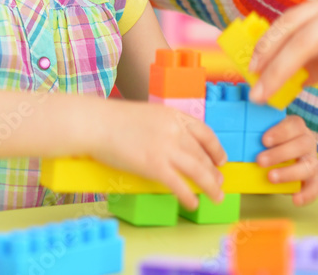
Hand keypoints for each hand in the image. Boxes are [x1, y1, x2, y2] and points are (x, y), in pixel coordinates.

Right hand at [90, 101, 226, 209]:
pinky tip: (193, 203)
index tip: (221, 159)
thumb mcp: (148, 115)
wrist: (95, 123)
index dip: (216, 148)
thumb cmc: (113, 120)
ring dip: (210, 186)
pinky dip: (189, 196)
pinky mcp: (155, 166)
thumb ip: (164, 127)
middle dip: (214, 171)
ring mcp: (167, 148)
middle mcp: (175, 130)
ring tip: (217, 197)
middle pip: (203, 154)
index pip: (204, 132)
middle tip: (220, 183)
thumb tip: (172, 144)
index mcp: (173, 115)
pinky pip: (179, 184)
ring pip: (198, 170)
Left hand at [255, 115, 317, 205]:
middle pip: (302, 145)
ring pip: (309, 165)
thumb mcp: (263, 136)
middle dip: (281, 153)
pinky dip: (307, 194)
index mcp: (296, 128)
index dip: (281, 132)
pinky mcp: (313, 179)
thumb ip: (253, 134)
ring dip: (290, 172)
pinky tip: (295, 199)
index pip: (294, 125)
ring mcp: (311, 161)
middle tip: (260, 160)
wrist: (279, 160)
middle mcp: (307, 143)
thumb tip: (233, 137)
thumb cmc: (269, 145)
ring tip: (271, 177)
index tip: (264, 140)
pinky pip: (315, 187)